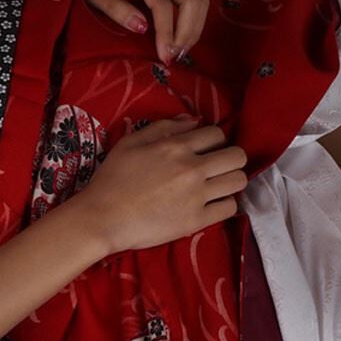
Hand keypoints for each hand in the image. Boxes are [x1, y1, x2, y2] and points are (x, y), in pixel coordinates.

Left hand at [59, 0, 208, 64]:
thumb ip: (116, 9)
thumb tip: (142, 28)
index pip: (163, 3)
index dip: (167, 32)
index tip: (164, 56)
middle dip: (187, 32)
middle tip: (175, 57)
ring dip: (194, 27)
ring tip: (179, 51)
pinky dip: (192, 19)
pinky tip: (180, 37)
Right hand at [69, 116, 247, 255]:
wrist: (102, 218)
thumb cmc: (112, 178)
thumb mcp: (130, 143)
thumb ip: (163, 127)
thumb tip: (192, 120)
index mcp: (175, 147)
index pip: (217, 134)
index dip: (214, 140)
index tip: (205, 150)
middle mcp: (192, 169)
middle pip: (237, 156)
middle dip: (230, 158)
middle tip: (217, 167)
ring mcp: (197, 196)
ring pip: (238, 181)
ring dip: (230, 180)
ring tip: (217, 185)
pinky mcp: (197, 220)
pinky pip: (230, 208)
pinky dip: (224, 204)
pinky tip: (210, 204)